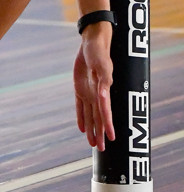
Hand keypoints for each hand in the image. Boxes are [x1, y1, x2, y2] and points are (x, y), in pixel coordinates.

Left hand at [73, 24, 114, 149]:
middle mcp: (96, 94)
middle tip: (100, 149)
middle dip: (99, 133)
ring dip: (91, 129)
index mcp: (103, 90)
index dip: (108, 125)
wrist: (91, 42)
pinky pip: (80, 106)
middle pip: (98, 118)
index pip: (105, 112)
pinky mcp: (79, 88)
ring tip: (91, 143)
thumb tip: (104, 96)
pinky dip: (81, 117)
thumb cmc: (99, 52)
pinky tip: (81, 128)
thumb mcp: (102, 64)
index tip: (111, 138)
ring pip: (90, 115)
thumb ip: (104, 80)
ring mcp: (88, 92)